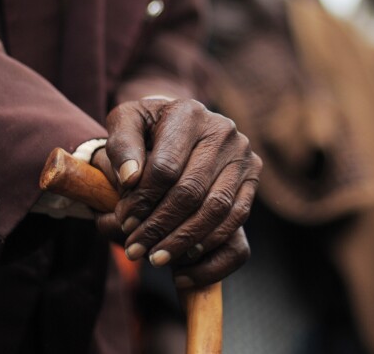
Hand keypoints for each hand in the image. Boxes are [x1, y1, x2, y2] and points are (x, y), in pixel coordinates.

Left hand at [94, 97, 259, 286]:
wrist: (180, 127)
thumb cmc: (148, 129)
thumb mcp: (126, 124)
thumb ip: (121, 146)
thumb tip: (130, 178)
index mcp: (188, 113)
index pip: (165, 167)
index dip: (142, 201)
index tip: (123, 221)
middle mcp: (223, 130)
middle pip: (191, 192)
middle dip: (160, 226)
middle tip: (135, 249)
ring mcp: (243, 155)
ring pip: (216, 209)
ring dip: (184, 241)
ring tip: (156, 259)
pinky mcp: (253, 177)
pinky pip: (237, 218)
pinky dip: (211, 243)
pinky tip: (185, 260)